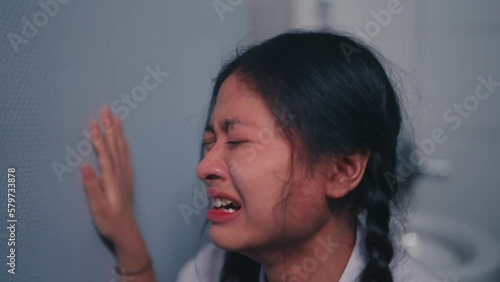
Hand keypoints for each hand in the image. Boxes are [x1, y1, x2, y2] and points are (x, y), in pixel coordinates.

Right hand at [80, 105, 135, 245]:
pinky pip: (126, 157)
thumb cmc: (110, 222)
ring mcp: (125, 176)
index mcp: (112, 179)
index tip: (93, 122)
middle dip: (109, 127)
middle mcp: (120, 174)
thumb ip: (92, 187)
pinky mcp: (126, 179)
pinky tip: (123, 139)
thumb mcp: (98, 208)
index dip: (98, 138)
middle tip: (106, 109)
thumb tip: (84, 166)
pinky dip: (124, 145)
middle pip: (114, 146)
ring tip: (115, 117)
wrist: (126, 232)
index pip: (104, 154)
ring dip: (117, 132)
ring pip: (121, 149)